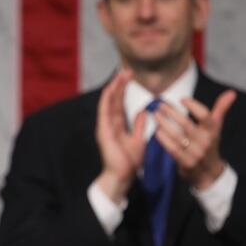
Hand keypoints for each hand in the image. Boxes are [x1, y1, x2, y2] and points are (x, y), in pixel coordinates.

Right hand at [95, 70, 146, 203]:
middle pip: (114, 99)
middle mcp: (109, 123)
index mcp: (117, 125)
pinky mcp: (103, 130)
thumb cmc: (128, 161)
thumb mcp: (138, 139)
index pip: (120, 103)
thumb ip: (138, 125)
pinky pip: (104, 111)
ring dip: (114, 87)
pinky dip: (107, 99)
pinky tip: (111, 88)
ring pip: (109, 102)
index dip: (124, 89)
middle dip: (120, 84)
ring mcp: (105, 126)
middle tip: (127, 70)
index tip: (131, 77)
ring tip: (121, 74)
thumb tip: (142, 112)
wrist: (122, 175)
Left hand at [153, 90, 235, 189]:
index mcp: (212, 131)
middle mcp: (205, 141)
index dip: (194, 106)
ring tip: (155, 115)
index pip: (205, 115)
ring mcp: (195, 153)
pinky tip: (157, 131)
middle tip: (160, 104)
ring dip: (164, 123)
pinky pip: (173, 149)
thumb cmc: (209, 145)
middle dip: (172, 112)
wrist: (209, 173)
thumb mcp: (216, 128)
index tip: (182, 99)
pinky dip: (164, 139)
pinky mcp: (186, 162)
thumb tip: (231, 93)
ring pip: (177, 135)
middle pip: (186, 124)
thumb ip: (221, 109)